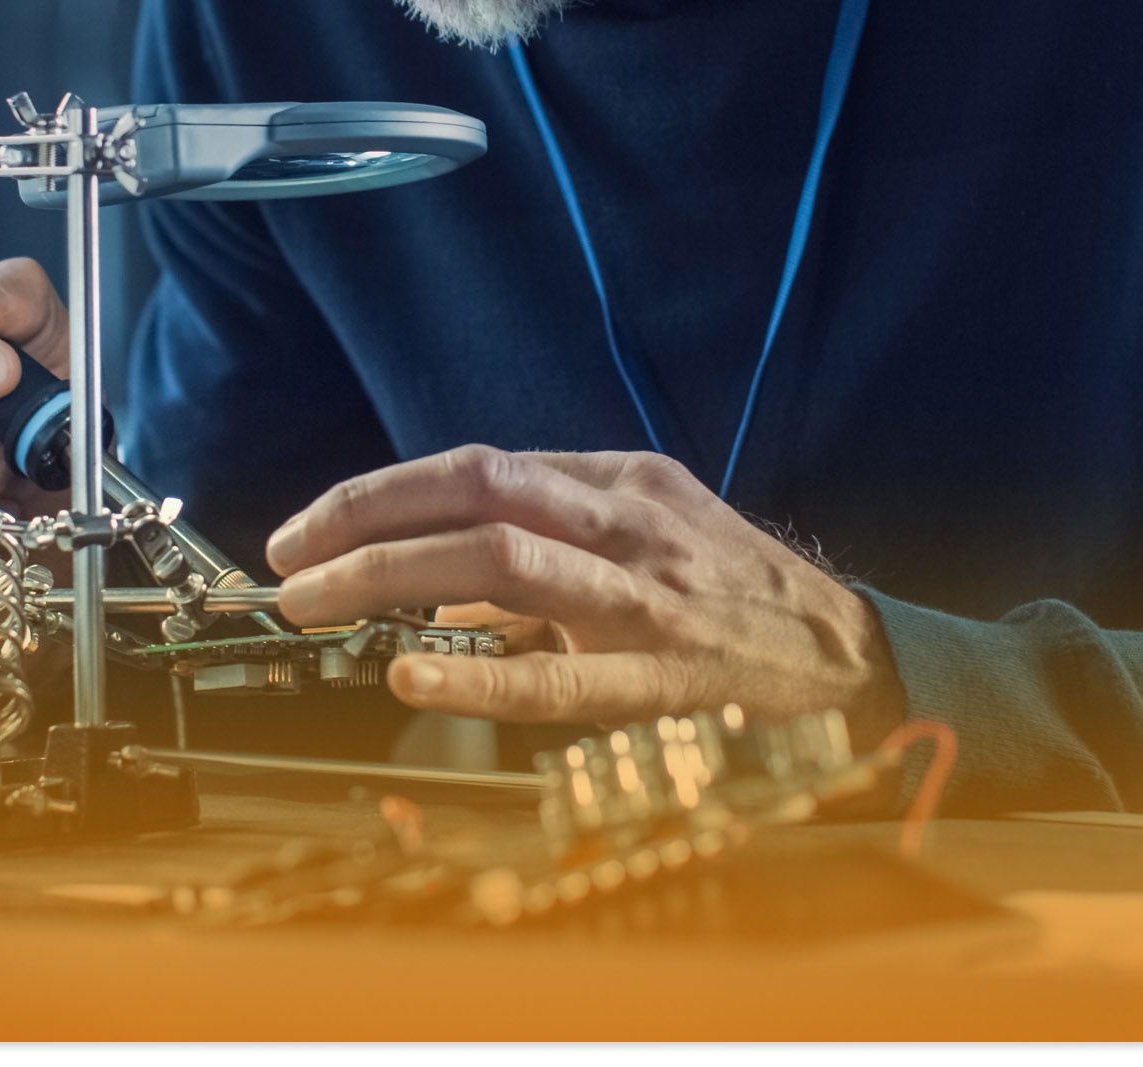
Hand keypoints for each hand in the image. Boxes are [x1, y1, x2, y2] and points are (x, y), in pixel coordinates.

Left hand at [264, 447, 906, 748]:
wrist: (854, 662)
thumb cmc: (738, 601)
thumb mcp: (645, 546)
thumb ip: (544, 564)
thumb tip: (438, 596)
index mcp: (619, 485)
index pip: (476, 467)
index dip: (381, 492)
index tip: (309, 527)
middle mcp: (627, 524)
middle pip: (476, 495)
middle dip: (365, 520)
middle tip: (288, 564)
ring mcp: (646, 596)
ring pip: (503, 560)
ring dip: (391, 576)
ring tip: (317, 606)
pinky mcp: (664, 675)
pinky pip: (557, 676)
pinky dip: (478, 674)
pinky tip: (414, 674)